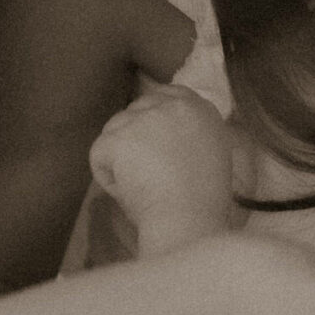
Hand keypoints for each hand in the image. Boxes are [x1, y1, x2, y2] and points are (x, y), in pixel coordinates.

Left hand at [88, 85, 237, 256]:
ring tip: (140, 187)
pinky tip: (128, 193)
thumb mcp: (214, 154)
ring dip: (120, 158)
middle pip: (136, 111)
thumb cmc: (205, 201)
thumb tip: (169, 135)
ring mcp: (142, 119)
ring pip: (115, 132)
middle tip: (145, 172)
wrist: (189, 219)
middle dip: (133, 138)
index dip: (154, 117)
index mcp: (200, 108)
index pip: (167, 95)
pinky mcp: (117, 138)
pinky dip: (107, 177)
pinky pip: (100, 155)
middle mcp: (171, 105)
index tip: (153, 143)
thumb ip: (193, 133)